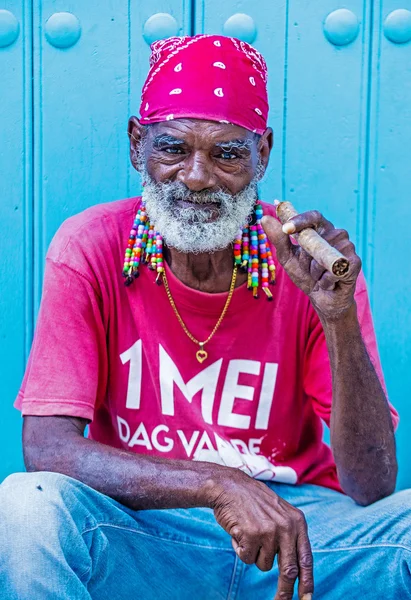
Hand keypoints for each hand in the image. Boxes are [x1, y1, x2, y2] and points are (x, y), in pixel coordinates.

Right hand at [207, 469, 312, 599]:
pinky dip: (240, 549)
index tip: (307, 598)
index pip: (306, 558)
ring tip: (248, 532)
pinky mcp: (252, 535)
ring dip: (254, 554)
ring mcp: (270, 531)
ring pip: (264, 564)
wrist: (229, 485)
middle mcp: (287, 527)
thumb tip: (295, 570)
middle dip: (284, 591)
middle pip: (288, 570)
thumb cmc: (252, 501)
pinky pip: (247, 558)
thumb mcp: (280, 513)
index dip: (307, 581)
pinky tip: (239, 532)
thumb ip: (290, 535)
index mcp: (297, 521)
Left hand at [261, 210, 361, 320]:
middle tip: (307, 269)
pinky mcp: (355, 262)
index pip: (313, 217)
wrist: (323, 299)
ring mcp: (348, 247)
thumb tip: (264, 218)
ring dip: (314, 271)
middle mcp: (337, 234)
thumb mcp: (288, 258)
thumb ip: (278, 239)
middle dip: (305, 258)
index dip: (300, 220)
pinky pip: (333, 270)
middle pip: (315, 239)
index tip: (286, 229)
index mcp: (322, 229)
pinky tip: (328, 284)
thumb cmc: (306, 275)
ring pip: (322, 256)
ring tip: (319, 276)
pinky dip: (325, 281)